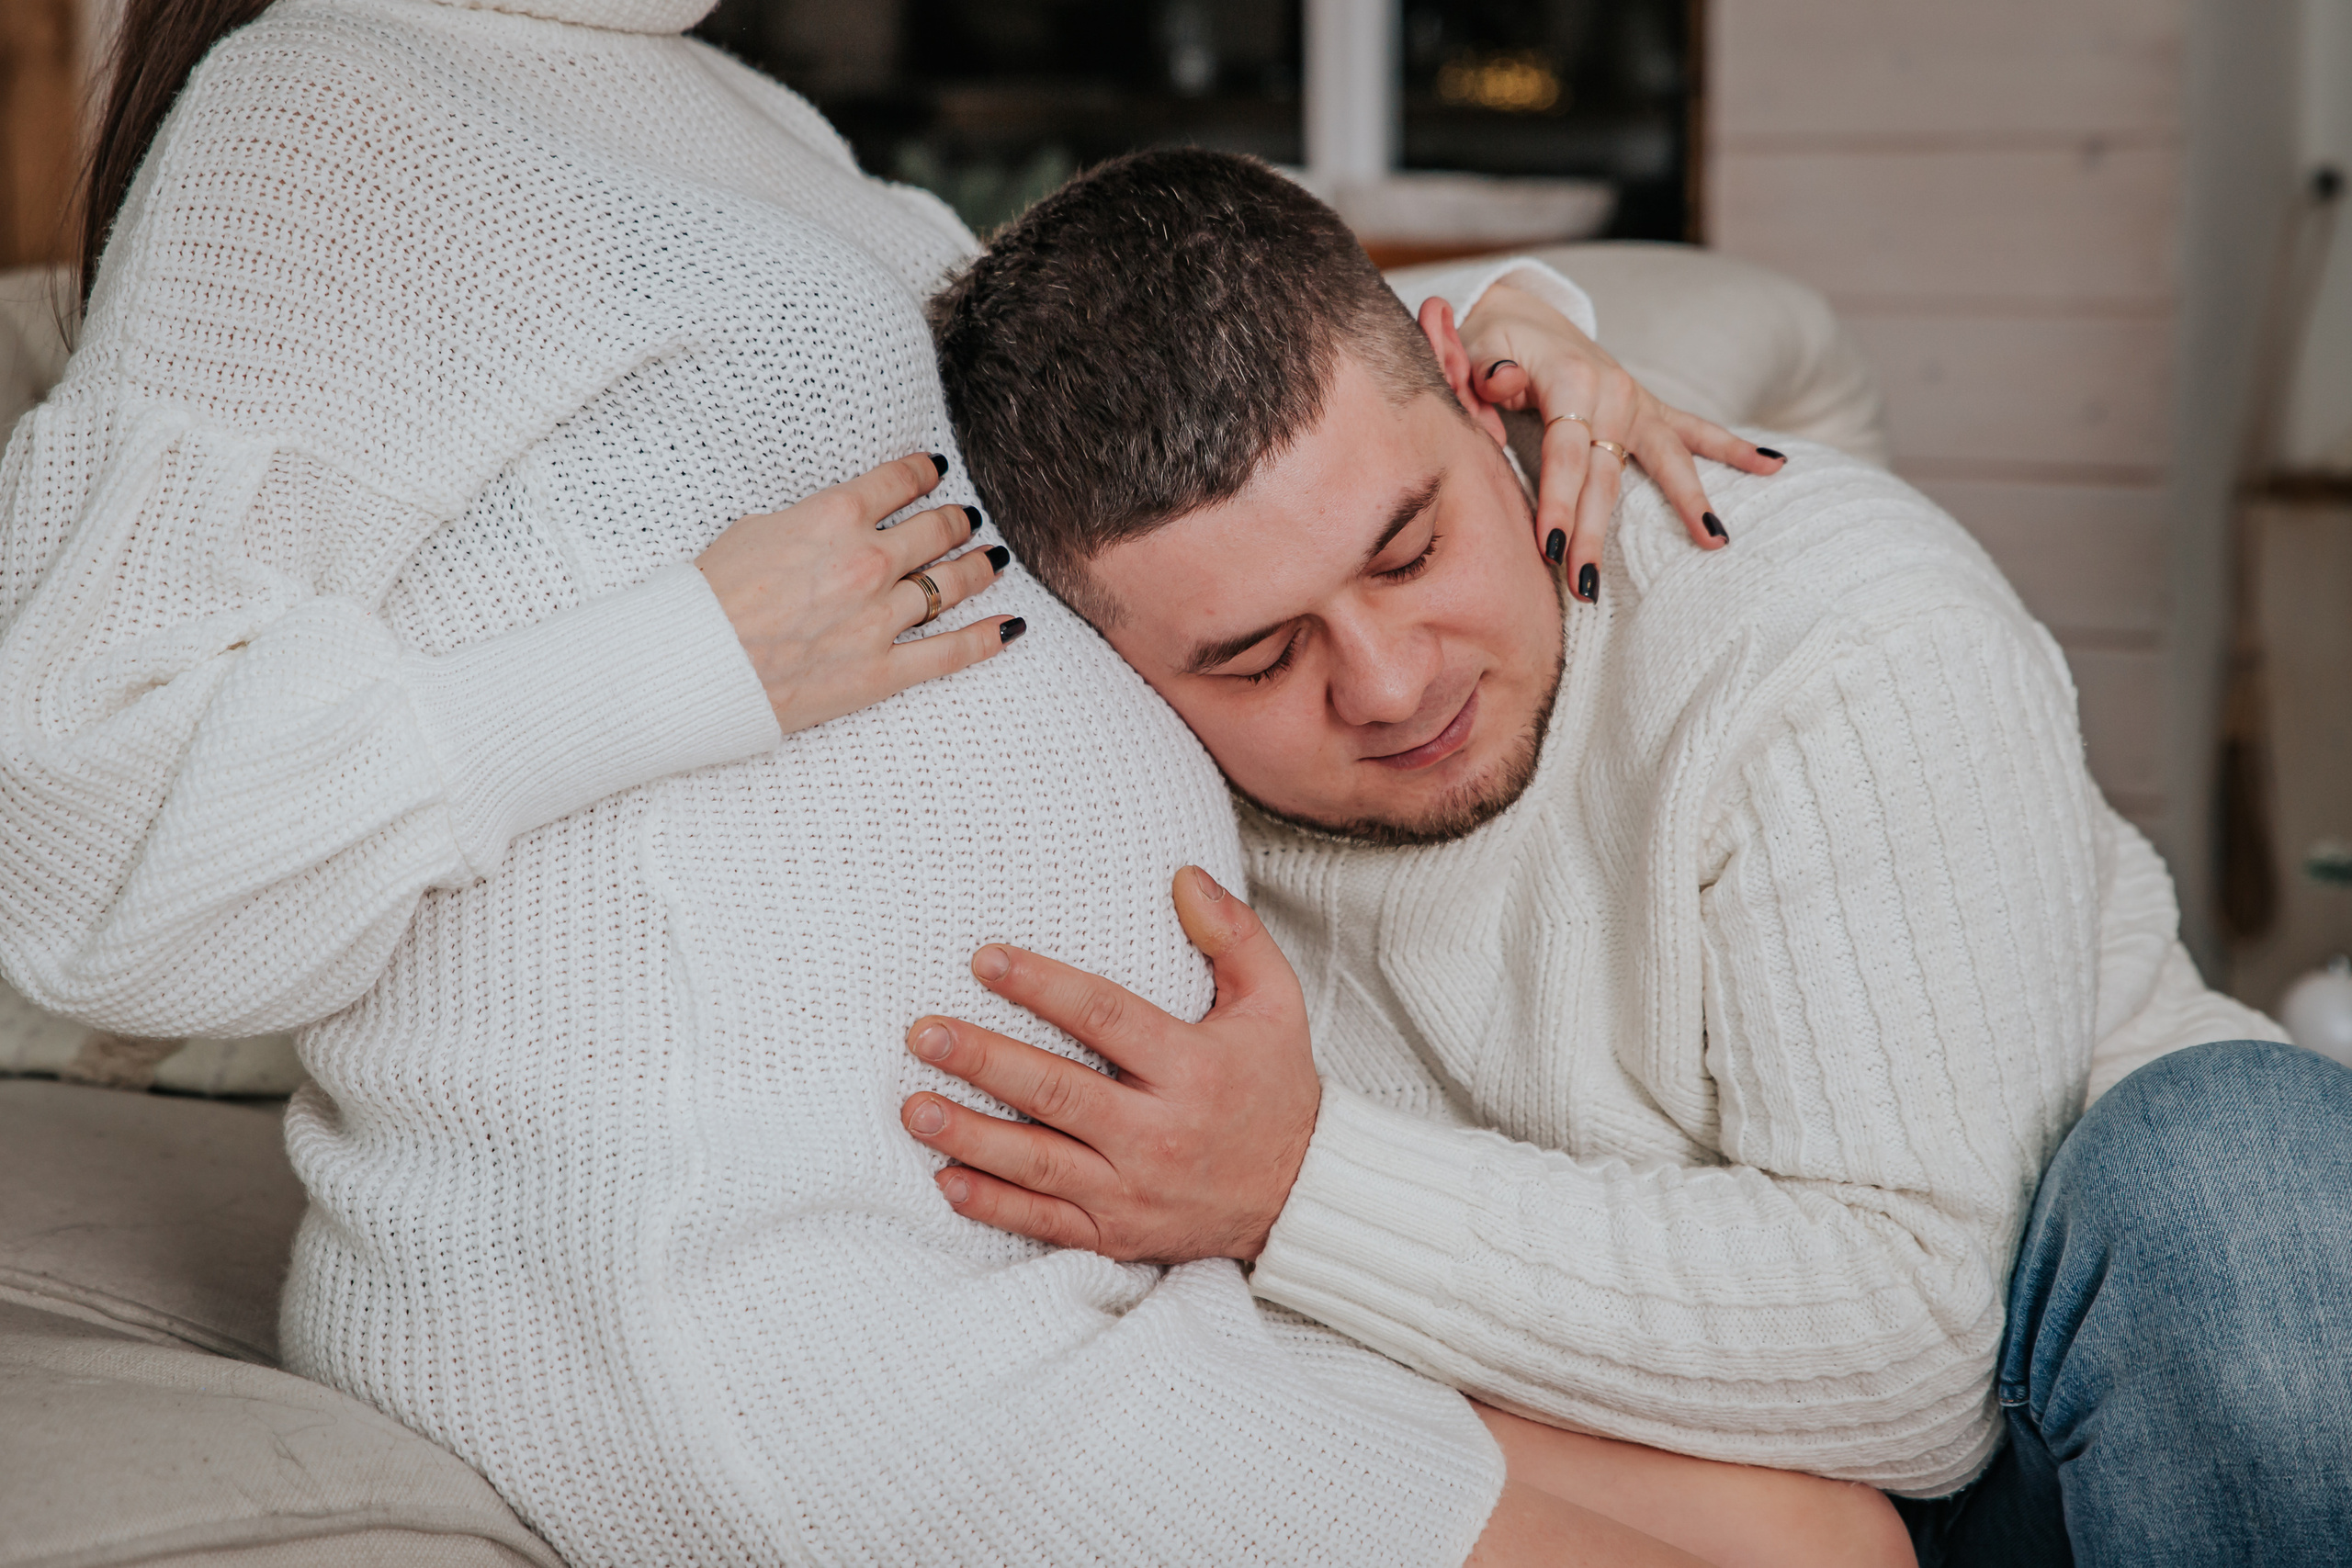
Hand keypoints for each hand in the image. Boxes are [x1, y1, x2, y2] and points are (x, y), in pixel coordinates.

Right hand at [696, 452, 1018, 736]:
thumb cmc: (709, 596)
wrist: (695, 665)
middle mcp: (868, 563)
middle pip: (936, 532)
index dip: (925, 472)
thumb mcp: (756, 529)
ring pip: (951, 586)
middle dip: (957, 521)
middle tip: (967, 520)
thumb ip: (809, 521)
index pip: (899, 482)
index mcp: (835, 518)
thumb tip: (834, 521)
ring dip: (978, 568)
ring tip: (992, 560)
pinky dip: (987, 639)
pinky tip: (1010, 625)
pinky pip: (950, 653)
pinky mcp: (881, 671)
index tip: (936, 470)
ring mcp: (879, 619)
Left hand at [898, 866, 1320, 1263]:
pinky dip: (993, 1204)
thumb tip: (1184, 876)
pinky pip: (1045, 1221)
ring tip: (913, 1108)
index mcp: (1193, 1068)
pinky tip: (945, 1180)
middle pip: (1056, 1092)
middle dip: (984, 1061)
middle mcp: (1159, 1132)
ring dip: (969, 1136)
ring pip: (1038, 1162)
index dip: (1041, 986)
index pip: (1105, 1018)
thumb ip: (1233, 934)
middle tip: (925, 1034)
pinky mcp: (1117, 1233)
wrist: (1301, 1195)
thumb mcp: (1276, 1002)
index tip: (984, 959)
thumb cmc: (1277, 1086)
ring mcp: (1134, 1190)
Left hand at [1444, 281, 1787, 595]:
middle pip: (1606, 475)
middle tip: (1587, 587)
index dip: (1556, 500)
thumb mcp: (1474, 349)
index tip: (1549, 548)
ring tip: (1715, 541)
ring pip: (1667, 460)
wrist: (1521, 316)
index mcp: (1567, 380)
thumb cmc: (1491, 345)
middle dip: (1594, 534)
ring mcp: (1637, 401)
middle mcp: (1611, 391)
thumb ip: (1483, 372)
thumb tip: (1499, 383)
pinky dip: (1736, 447)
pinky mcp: (1650, 409)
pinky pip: (1697, 431)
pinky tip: (1775, 466)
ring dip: (1689, 502)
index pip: (1564, 452)